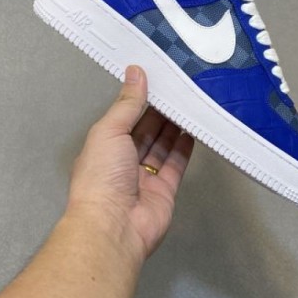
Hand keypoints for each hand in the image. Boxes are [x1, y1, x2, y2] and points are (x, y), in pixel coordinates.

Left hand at [66, 65, 193, 260]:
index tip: (158, 79)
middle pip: (146, 131)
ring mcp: (145, 177)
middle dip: (160, 111)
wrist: (114, 227)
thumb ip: (127, 103)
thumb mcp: (110, 131)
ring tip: (190, 103)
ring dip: (174, 126)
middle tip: (180, 89)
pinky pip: (176, 163)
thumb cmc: (103, 174)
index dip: (140, 99)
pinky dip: (184, 147)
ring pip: (162, 146)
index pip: (126, 118)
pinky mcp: (165, 190)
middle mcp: (123, 161)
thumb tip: (136, 71)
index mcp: (105, 146)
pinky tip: (194, 129)